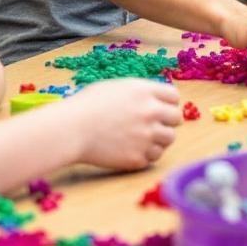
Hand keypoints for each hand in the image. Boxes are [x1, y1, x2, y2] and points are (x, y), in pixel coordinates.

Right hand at [67, 79, 181, 170]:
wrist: (70, 130)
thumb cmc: (85, 106)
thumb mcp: (114, 88)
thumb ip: (139, 93)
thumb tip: (156, 100)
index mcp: (144, 91)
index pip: (174, 97)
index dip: (167, 103)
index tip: (160, 109)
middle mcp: (150, 112)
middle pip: (176, 118)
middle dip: (166, 121)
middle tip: (151, 125)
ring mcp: (146, 136)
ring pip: (169, 139)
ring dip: (159, 139)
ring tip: (140, 138)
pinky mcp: (138, 157)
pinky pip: (153, 157)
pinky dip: (145, 155)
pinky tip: (131, 150)